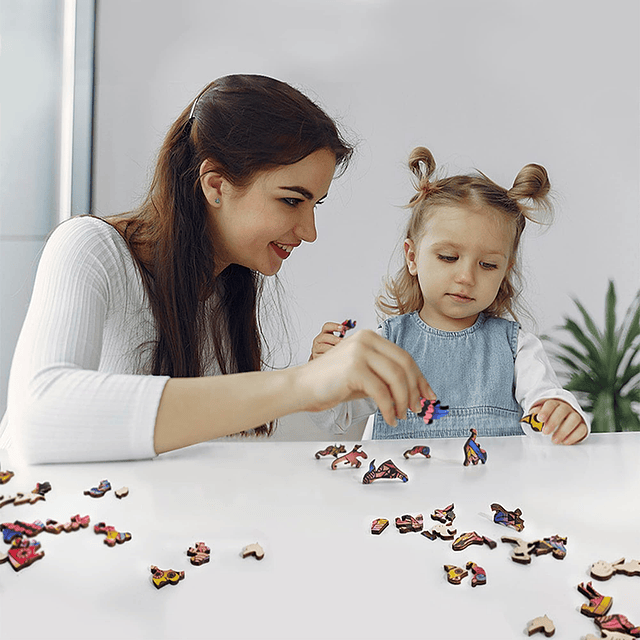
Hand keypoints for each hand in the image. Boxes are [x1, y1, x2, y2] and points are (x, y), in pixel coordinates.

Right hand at [296, 329, 435, 425]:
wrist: (300, 387)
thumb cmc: (330, 384)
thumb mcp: (363, 376)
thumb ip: (385, 378)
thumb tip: (415, 394)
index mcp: (370, 337)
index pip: (404, 357)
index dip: (419, 378)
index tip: (428, 395)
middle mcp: (366, 340)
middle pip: (404, 365)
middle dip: (415, 390)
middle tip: (417, 409)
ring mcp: (360, 352)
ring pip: (396, 378)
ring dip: (403, 401)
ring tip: (401, 416)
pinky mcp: (354, 368)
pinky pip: (382, 392)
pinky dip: (389, 408)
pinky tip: (389, 418)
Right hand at [309, 322, 345, 359]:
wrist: (323, 359)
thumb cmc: (331, 348)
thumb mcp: (336, 341)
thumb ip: (342, 335)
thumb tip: (351, 328)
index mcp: (324, 333)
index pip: (327, 326)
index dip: (334, 326)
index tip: (343, 327)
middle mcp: (318, 340)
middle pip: (324, 336)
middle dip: (334, 339)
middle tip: (342, 341)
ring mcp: (316, 348)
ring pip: (322, 347)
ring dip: (331, 348)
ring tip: (339, 350)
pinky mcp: (315, 356)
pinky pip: (321, 356)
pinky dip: (327, 356)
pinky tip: (334, 357)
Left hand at [531, 399, 587, 444]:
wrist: (563, 420)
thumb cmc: (548, 418)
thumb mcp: (539, 416)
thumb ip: (534, 416)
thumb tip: (531, 418)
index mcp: (555, 404)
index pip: (550, 404)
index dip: (545, 411)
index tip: (540, 419)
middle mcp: (566, 408)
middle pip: (562, 410)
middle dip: (553, 421)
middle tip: (545, 432)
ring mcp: (576, 416)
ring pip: (574, 419)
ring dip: (564, 430)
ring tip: (554, 440)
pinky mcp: (583, 425)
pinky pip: (582, 429)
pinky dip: (574, 436)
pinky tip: (565, 441)